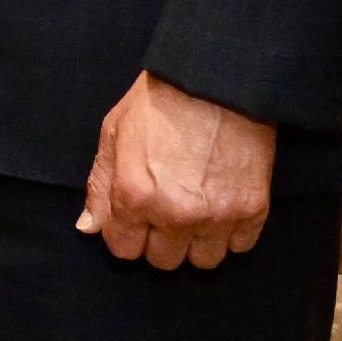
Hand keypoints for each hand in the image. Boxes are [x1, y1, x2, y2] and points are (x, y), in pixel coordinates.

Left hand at [78, 72, 275, 269]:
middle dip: (161, 239)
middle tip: (168, 208)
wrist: (216, 79)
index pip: (123, 249)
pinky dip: (231, 233)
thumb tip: (89, 228)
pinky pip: (239, 246)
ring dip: (197, 241)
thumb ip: (100, 186)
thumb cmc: (159, 101)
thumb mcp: (114, 133)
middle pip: (163, 261)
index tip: (137, 215)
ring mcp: (216, 215)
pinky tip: (222, 205)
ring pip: (203, 261)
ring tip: (197, 209)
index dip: (127, 232)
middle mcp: (174, 213)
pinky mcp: (253, 209)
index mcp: (134, 195)